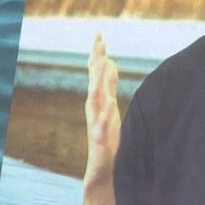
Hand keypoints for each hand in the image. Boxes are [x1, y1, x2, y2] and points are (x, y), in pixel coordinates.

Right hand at [81, 33, 120, 204]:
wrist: (102, 170)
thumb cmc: (107, 137)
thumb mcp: (110, 106)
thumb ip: (108, 86)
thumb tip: (107, 63)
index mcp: (98, 100)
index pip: (96, 73)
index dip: (97, 53)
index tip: (99, 34)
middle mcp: (94, 109)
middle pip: (94, 80)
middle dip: (96, 60)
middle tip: (99, 40)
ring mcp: (96, 123)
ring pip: (96, 98)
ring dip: (98, 81)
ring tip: (102, 64)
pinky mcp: (101, 139)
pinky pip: (102, 125)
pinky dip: (103, 114)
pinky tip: (108, 105)